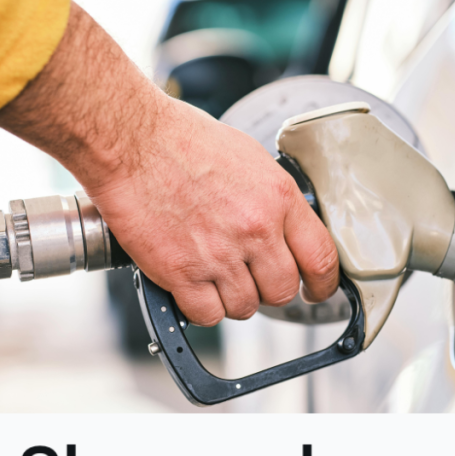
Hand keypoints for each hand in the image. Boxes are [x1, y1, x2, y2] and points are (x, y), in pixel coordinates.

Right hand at [0, 3, 338, 324]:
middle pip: (283, 291)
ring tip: (212, 274)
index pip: (322, 259)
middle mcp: (256, 229)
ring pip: (245, 307)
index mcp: (279, 198)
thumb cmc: (181, 140)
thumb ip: (272, 198)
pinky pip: (207, 315)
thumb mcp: (248, 158)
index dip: (323, 285)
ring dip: (231, 298)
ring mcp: (219, 255)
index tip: (316, 291)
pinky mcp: (182, 273)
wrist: (131, 141)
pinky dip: (199, 307)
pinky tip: (190, 285)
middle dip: (268, 289)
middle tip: (250, 277)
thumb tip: (283, 227)